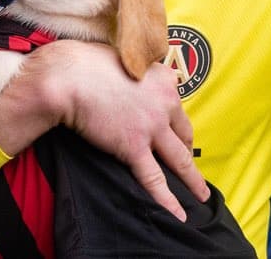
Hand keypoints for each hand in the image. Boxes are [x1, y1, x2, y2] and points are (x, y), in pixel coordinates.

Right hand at [0, 40, 209, 220]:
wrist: (70, 77)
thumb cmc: (89, 64)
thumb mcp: (126, 58)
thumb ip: (139, 72)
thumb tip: (137, 78)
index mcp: (165, 80)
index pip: (177, 108)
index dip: (177, 124)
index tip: (177, 135)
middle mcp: (166, 103)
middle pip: (184, 134)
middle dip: (188, 151)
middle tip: (191, 166)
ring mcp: (152, 127)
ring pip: (179, 159)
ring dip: (192, 180)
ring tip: (200, 195)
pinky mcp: (134, 146)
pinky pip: (154, 178)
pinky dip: (168, 199)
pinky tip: (178, 213)